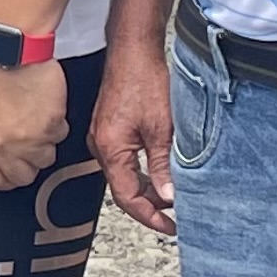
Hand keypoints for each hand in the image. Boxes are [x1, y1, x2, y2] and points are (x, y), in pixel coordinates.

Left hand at [0, 57, 67, 190]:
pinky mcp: (51, 126)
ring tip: (36, 119)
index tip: (11, 171)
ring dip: (44, 142)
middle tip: (29, 144)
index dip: (5, 177)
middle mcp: (4, 146)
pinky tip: (45, 106)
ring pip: (46, 158)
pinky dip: (56, 123)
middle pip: (24, 176)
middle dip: (28, 163)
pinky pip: (60, 135)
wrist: (9, 50)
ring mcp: (29, 139)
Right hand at [90, 43, 176, 235]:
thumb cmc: (143, 80)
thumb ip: (164, 165)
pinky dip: (141, 173)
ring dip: (147, 189)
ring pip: (124, 176)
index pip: (127, 198)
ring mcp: (103, 138)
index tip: (170, 226)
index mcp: (110, 150)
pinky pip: (123, 161)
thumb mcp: (162, 129)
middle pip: (123, 190)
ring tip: (172, 196)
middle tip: (175, 216)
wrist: (132, 51)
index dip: (150, 216)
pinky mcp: (109, 129)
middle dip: (149, 206)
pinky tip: (159, 173)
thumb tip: (169, 196)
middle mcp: (101, 146)